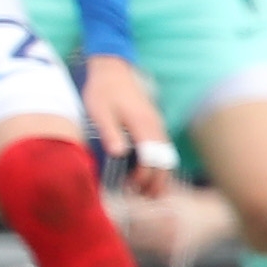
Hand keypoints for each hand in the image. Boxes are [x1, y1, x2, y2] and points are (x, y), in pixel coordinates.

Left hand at [83, 54, 174, 193]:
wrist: (113, 69)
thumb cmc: (103, 90)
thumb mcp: (99, 111)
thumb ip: (109, 132)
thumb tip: (118, 154)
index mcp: (141, 124)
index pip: (150, 158)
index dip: (143, 176)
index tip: (131, 186)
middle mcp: (154, 126)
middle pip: (164, 160)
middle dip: (157, 181)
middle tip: (146, 198)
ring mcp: (157, 124)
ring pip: (167, 155)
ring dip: (161, 174)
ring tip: (152, 192)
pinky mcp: (154, 122)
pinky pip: (163, 148)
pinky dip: (161, 163)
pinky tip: (153, 172)